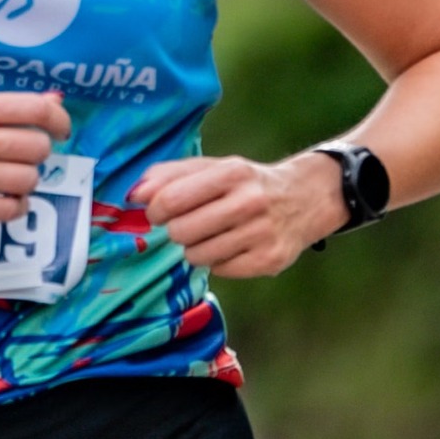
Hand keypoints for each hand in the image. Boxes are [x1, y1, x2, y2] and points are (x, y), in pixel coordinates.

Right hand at [0, 91, 71, 220]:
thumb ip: (0, 106)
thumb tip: (53, 101)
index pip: (36, 110)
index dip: (59, 120)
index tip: (60, 129)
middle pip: (37, 148)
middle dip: (38, 153)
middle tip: (23, 156)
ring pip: (28, 180)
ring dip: (27, 181)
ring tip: (10, 178)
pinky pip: (9, 210)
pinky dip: (15, 207)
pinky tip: (4, 199)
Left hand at [129, 150, 345, 277]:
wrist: (305, 198)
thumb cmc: (245, 183)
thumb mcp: (212, 168)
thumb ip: (169, 175)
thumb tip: (134, 194)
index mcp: (231, 173)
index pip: (171, 199)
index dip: (156, 211)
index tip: (159, 212)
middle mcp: (249, 202)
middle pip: (182, 231)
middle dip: (176, 230)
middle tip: (189, 224)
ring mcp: (262, 233)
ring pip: (198, 256)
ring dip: (195, 248)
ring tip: (212, 235)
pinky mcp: (270, 260)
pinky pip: (220, 270)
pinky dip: (218, 261)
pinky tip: (232, 246)